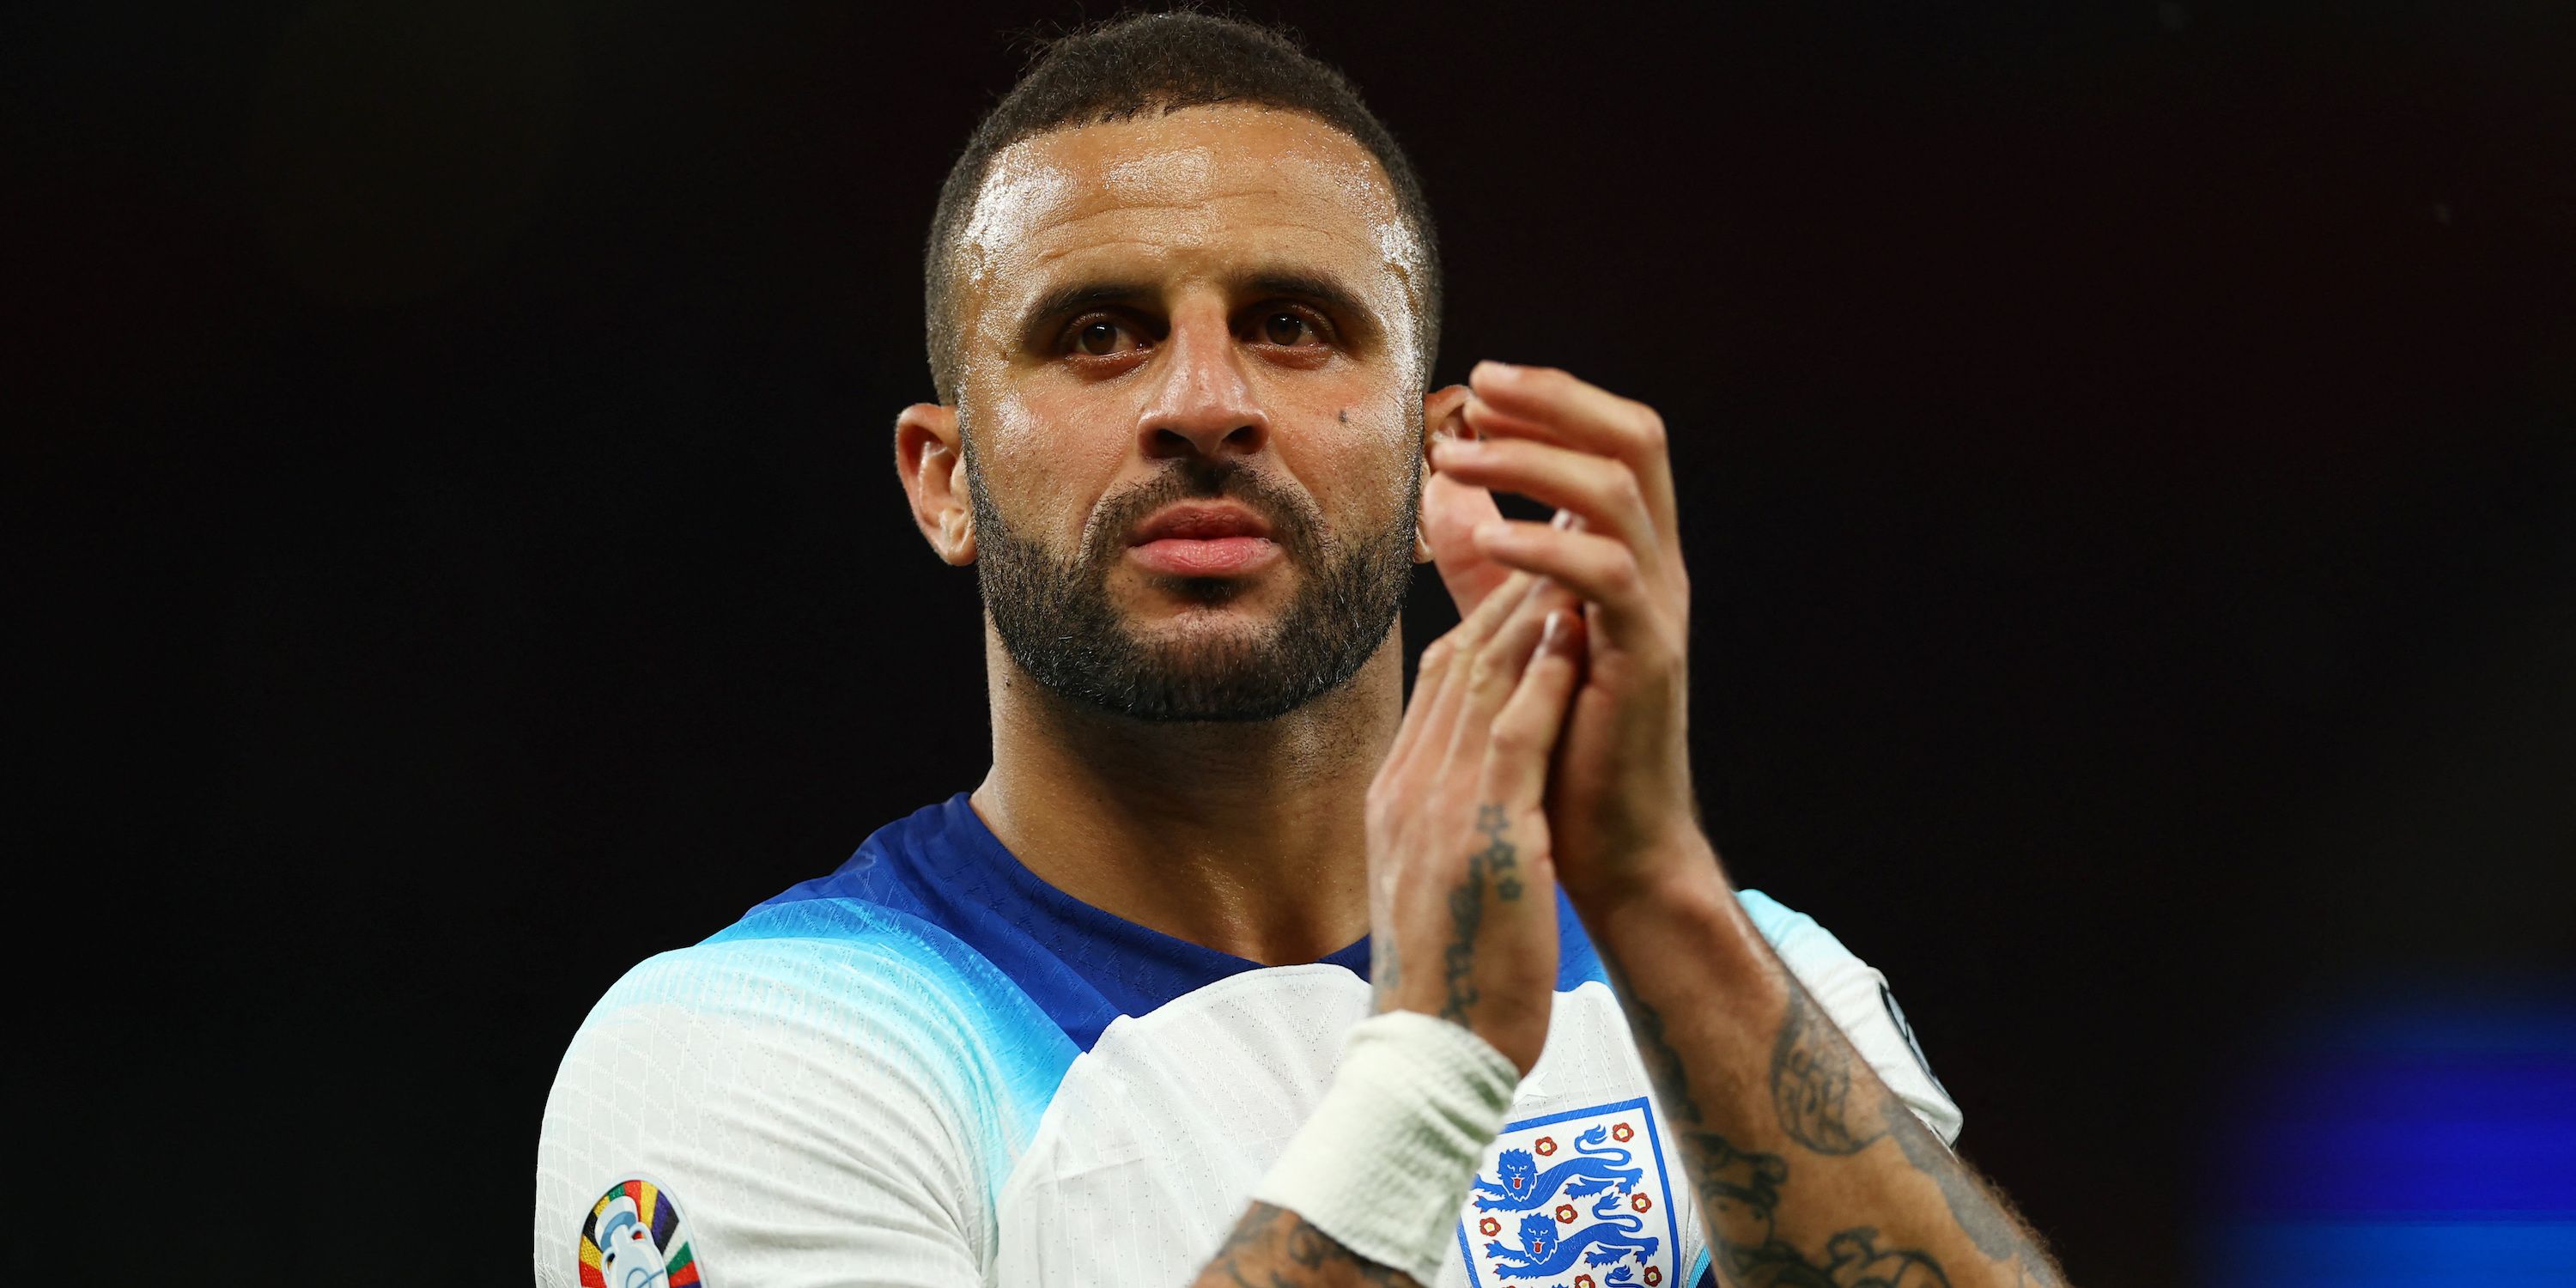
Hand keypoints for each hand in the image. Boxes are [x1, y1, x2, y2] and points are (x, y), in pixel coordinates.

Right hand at [1367, 566, 1586, 1074]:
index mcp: (1398, 797)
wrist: (1428, 1055)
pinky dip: (1542, 675)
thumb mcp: (1431, 881)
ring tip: (1566, 548)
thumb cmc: (1444, 982)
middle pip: (1455, 659)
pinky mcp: (1485, 831)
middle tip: (1546, 527)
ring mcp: (1441, 804)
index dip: (1482, 619)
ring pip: (1480, 678)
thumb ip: (1443, 819)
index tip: (1522, 573)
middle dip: (1504, 589)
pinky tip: (1573, 631)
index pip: (1436, 683)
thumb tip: (1467, 787)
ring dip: (1526, 606)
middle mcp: (1410, 785)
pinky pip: (1513, 732)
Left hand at [1425, 362, 1701, 910]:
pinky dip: (1546, 546)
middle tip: (1480, 388)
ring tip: (1460, 455)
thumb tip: (1441, 484)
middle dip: (1556, 400)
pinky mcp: (1644, 659)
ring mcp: (1656, 609)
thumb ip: (1485, 560)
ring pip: (1619, 492)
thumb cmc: (1565, 745)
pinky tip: (1492, 540)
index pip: (1609, 441)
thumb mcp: (1513, 627)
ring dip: (1534, 461)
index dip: (1551, 402)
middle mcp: (1655, 568)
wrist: (1613, 846)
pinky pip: (1608, 577)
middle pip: (1636, 439)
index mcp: (1629, 554)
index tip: (1475, 393)